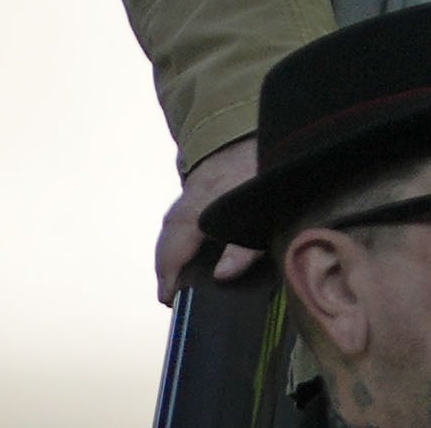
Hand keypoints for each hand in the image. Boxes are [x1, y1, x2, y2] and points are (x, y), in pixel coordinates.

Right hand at [157, 140, 257, 300]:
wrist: (265, 129)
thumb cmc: (263, 172)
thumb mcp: (262, 214)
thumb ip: (243, 248)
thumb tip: (220, 276)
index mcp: (199, 211)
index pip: (172, 252)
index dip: (168, 279)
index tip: (167, 300)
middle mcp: (188, 200)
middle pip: (167, 240)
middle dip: (165, 268)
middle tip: (171, 292)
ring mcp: (192, 188)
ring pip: (171, 225)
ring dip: (170, 250)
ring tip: (177, 274)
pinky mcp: (200, 179)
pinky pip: (179, 213)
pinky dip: (177, 233)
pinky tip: (187, 243)